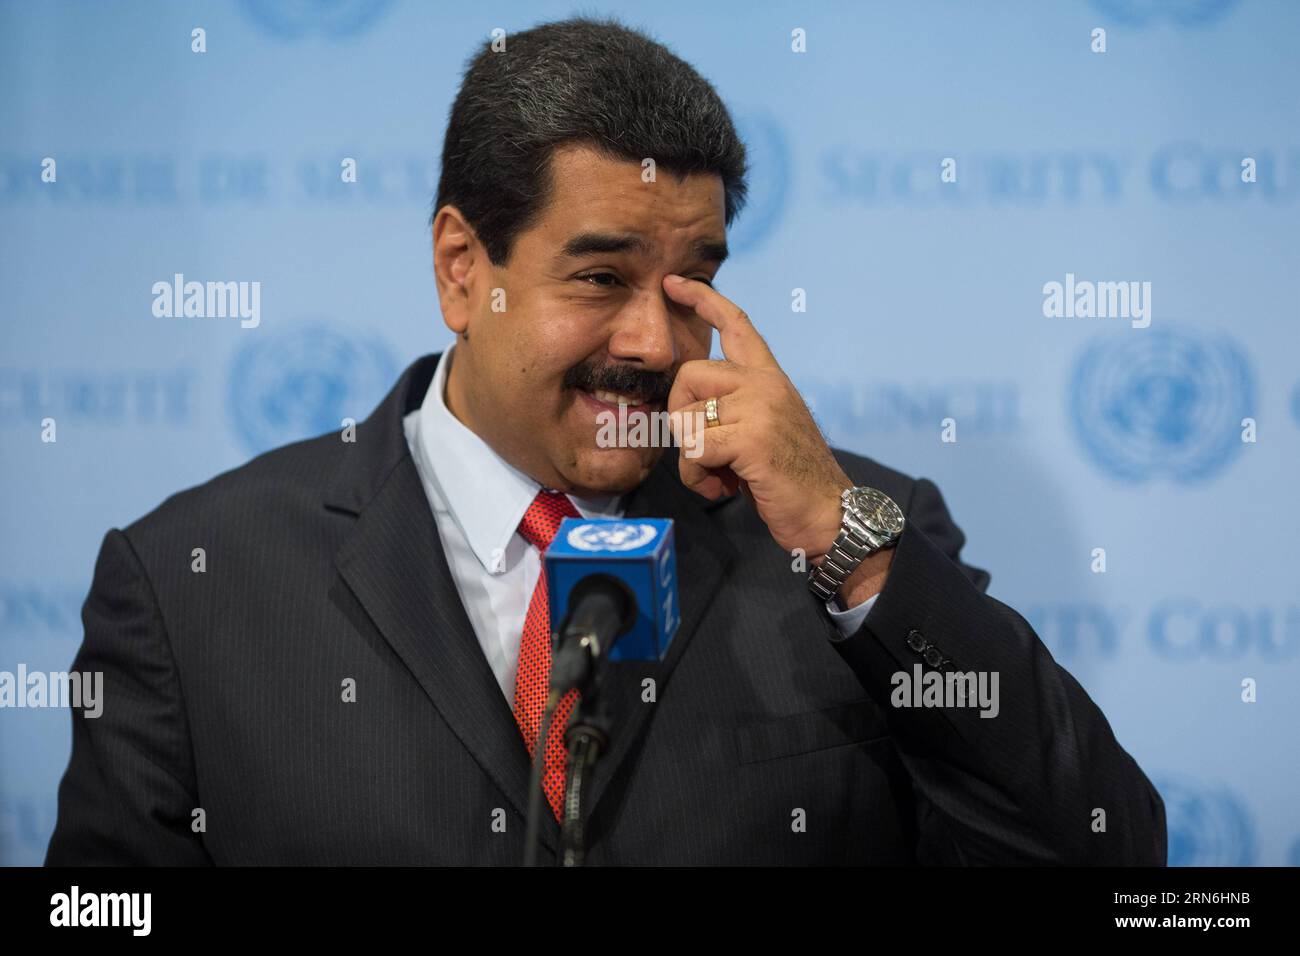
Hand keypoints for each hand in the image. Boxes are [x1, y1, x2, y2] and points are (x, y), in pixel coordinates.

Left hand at [662, 274, 851, 561]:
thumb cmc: (789, 479)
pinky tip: (724, 488)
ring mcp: (760, 408)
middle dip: (681, 418)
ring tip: (720, 476)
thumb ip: (732, 410)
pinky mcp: (751, 438)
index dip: (702, 300)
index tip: (673, 283)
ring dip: (691, 460)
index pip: (737, 325)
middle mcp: (766, 384)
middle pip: (689, 374)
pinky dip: (698, 477)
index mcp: (771, 378)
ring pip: (686, 419)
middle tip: (705, 451)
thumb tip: (685, 414)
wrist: (828, 513)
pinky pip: (694, 449)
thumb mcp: (762, 430)